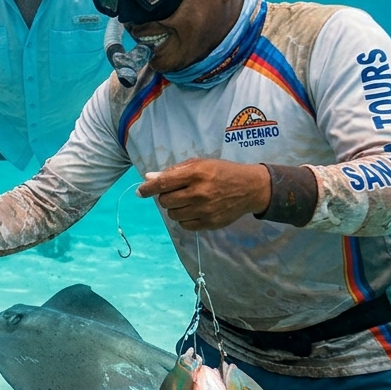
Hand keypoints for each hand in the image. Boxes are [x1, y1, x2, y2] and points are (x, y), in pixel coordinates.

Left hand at [137, 158, 270, 230]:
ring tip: (187, 200)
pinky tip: (193, 210)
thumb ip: (174, 171)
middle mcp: (199, 193)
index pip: (163, 183)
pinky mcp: (210, 224)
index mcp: (196, 174)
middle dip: (165, 197)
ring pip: (173, 214)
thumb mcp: (199, 164)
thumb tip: (149, 178)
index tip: (140, 192)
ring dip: (175, 208)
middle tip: (176, 192)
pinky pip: (184, 225)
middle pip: (165, 201)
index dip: (148, 189)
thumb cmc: (221, 172)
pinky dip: (184, 218)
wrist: (250, 188)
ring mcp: (205, 210)